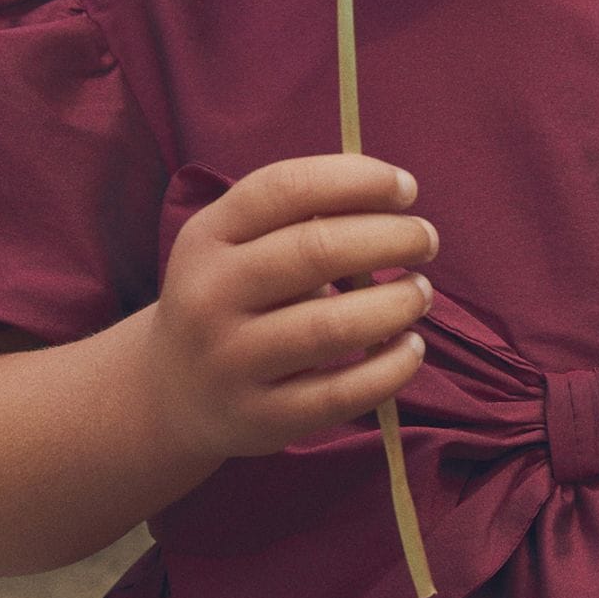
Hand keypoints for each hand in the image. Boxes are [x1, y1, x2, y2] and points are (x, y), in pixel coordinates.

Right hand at [143, 153, 438, 469]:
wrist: (172, 389)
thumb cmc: (234, 296)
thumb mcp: (238, 244)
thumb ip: (300, 216)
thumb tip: (393, 195)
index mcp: (208, 236)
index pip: (286, 188)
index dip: (358, 180)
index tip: (406, 188)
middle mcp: (210, 296)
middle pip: (316, 251)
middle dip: (392, 238)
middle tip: (426, 240)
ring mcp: (232, 361)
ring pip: (332, 327)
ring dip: (397, 304)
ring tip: (419, 293)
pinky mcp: (262, 418)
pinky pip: (342, 394)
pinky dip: (392, 368)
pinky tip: (411, 347)